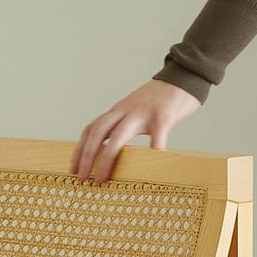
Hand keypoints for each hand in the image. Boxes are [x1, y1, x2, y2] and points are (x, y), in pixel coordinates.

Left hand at [69, 79, 201, 182]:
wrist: (183, 78)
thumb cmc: (161, 101)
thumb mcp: (137, 111)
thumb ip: (127, 129)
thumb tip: (118, 155)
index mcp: (118, 111)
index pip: (91, 129)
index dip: (80, 149)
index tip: (73, 169)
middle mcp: (126, 111)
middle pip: (98, 132)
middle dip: (87, 156)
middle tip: (82, 177)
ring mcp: (143, 113)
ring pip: (118, 137)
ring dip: (107, 159)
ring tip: (103, 178)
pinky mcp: (163, 116)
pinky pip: (156, 137)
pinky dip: (152, 153)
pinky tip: (151, 167)